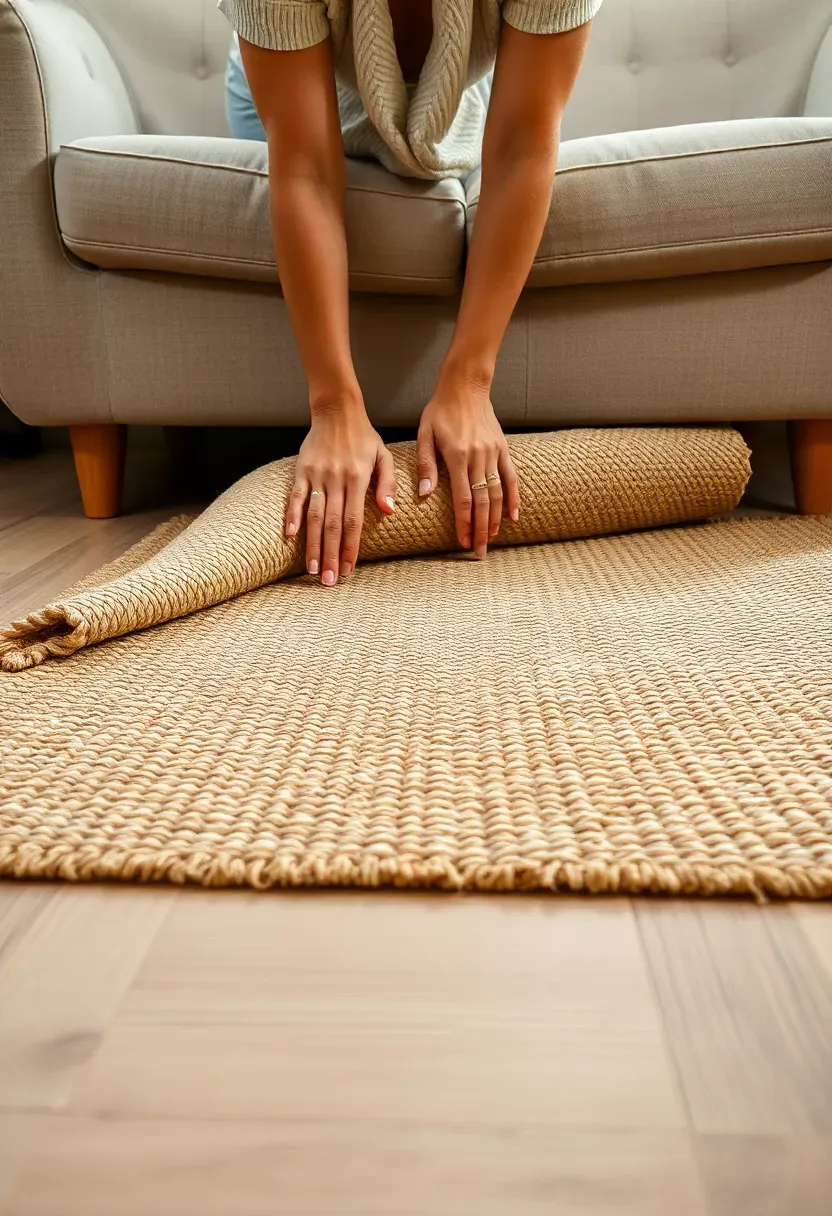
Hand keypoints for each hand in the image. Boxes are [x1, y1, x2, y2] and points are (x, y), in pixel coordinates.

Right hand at [285, 401, 396, 584]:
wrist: (337, 410)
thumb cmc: (364, 437)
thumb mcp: (384, 457)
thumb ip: (388, 485)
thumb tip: (388, 513)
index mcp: (358, 479)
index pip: (354, 521)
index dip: (350, 547)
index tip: (348, 569)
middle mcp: (337, 479)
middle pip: (333, 525)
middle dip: (331, 555)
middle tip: (328, 580)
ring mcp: (317, 475)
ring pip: (314, 516)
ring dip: (312, 544)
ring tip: (312, 569)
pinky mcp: (302, 470)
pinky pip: (295, 496)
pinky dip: (292, 515)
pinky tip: (290, 535)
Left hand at [417, 376, 519, 557]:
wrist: (465, 385)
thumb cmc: (440, 410)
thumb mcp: (425, 434)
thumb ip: (426, 465)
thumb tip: (426, 494)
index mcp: (457, 456)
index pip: (463, 499)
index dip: (464, 523)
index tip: (462, 542)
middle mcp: (478, 457)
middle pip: (482, 502)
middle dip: (480, 530)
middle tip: (478, 552)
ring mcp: (493, 453)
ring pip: (497, 493)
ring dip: (495, 519)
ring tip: (491, 538)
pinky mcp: (503, 448)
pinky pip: (511, 477)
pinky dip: (514, 497)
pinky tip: (514, 516)